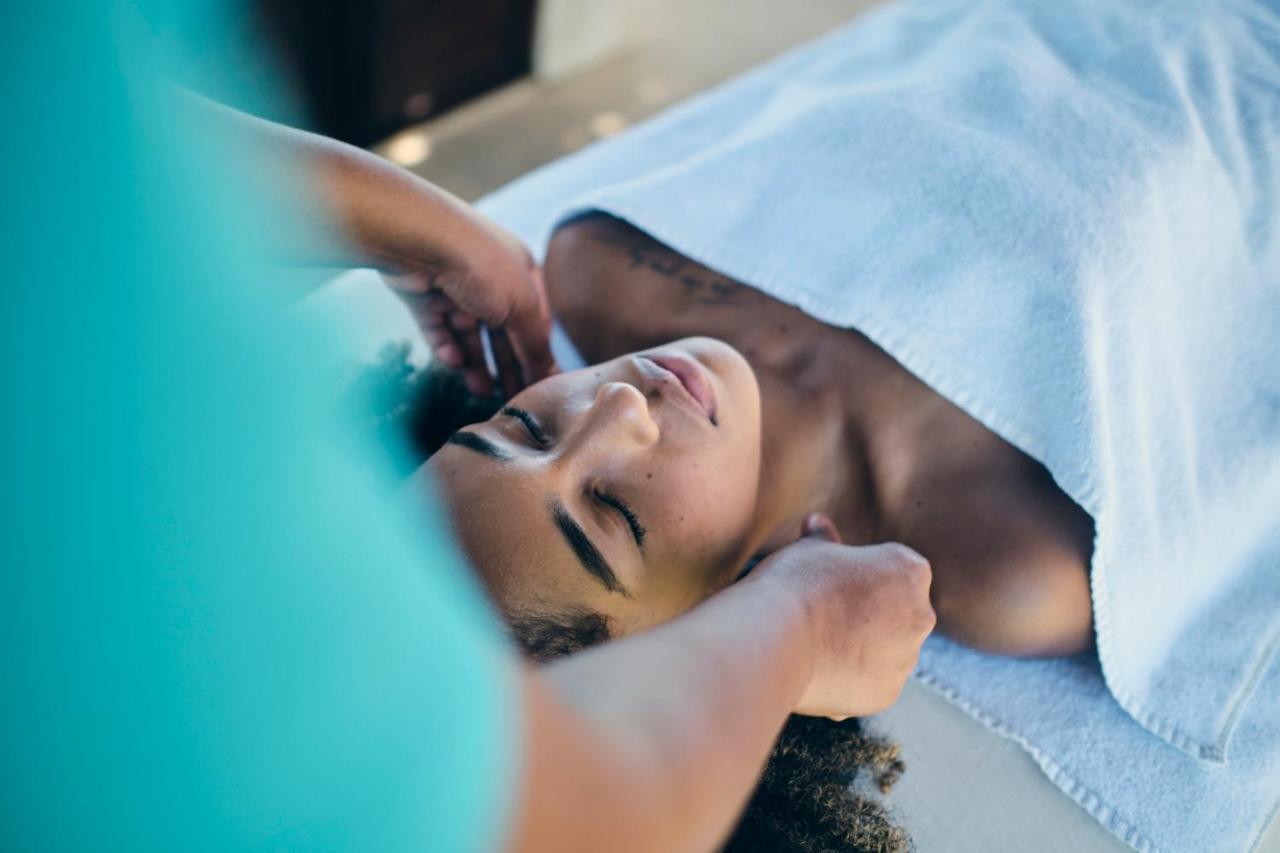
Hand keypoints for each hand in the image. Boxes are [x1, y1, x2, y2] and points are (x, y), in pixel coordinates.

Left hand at [385, 211, 558, 397]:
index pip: (535, 320)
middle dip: (507, 365)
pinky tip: (455, 364)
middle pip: (502, 332)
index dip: (538, 352)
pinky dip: (447, 349)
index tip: (540, 386)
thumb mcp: (522, 306)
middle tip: (511, 399)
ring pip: (470, 336)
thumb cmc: (481, 264)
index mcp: (520, 272)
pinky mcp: (425, 298)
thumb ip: (536, 343)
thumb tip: (550, 373)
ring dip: (477, 365)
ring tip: (482, 391)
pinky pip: (439, 332)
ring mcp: (455, 289)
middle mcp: (489, 279)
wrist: (420, 240)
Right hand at [748, 514, 935, 718]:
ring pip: (885, 652)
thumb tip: (817, 522)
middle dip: (869, 615)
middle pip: (897, 613)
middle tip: (825, 614)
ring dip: (860, 649)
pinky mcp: (886, 694)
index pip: (895, 571)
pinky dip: (849, 679)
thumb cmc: (794, 583)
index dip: (862, 576)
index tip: (833, 583)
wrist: (777, 640)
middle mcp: (921, 615)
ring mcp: (906, 659)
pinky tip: (816, 670)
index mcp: (911, 570)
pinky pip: (869, 683)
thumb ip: (822, 538)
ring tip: (816, 645)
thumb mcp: (808, 549)